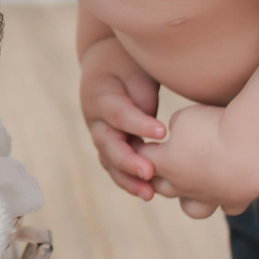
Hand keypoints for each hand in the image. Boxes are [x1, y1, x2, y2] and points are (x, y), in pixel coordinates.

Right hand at [79, 37, 165, 199]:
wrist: (106, 65)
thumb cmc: (125, 64)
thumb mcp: (134, 69)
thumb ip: (142, 95)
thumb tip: (154, 126)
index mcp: (100, 96)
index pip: (118, 113)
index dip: (138, 124)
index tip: (162, 133)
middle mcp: (95, 119)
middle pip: (107, 143)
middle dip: (127, 160)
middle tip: (149, 172)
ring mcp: (99, 134)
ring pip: (108, 160)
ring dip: (126, 178)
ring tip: (148, 194)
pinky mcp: (108, 145)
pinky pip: (114, 166)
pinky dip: (127, 180)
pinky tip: (147, 192)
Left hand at [137, 104, 257, 216]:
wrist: (252, 147)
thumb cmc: (213, 128)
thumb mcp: (183, 118)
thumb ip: (174, 127)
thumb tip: (176, 132)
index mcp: (164, 164)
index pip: (141, 157)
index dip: (140, 146)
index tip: (145, 137)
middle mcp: (183, 186)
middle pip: (159, 186)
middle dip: (157, 173)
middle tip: (163, 159)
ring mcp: (210, 197)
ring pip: (190, 207)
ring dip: (187, 197)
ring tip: (191, 183)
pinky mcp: (235, 200)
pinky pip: (226, 207)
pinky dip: (223, 199)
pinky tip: (225, 186)